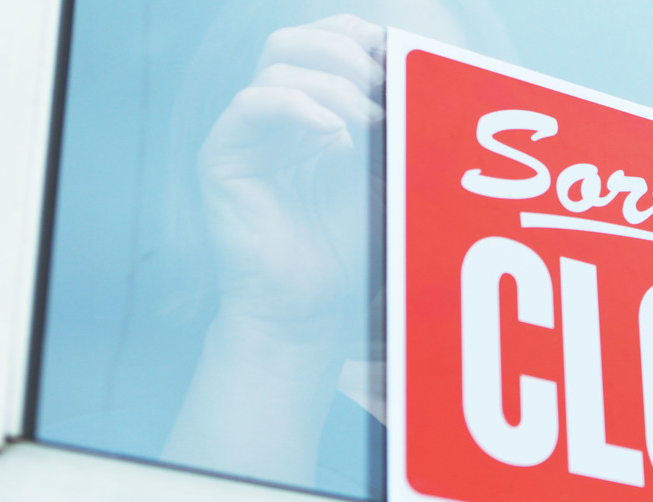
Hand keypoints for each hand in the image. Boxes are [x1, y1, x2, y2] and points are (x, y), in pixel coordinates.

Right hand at [166, 14, 389, 487]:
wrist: (310, 313)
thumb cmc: (351, 253)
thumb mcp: (387, 177)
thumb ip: (397, 129)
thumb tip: (429, 82)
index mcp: (312, 111)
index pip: (325, 43)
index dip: (360, 37)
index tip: (401, 53)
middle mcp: (275, 116)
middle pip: (293, 41)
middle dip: (346, 51)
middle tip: (386, 85)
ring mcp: (247, 135)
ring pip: (277, 66)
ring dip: (334, 83)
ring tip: (370, 118)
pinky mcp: (223, 159)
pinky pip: (251, 105)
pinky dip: (296, 106)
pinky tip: (334, 133)